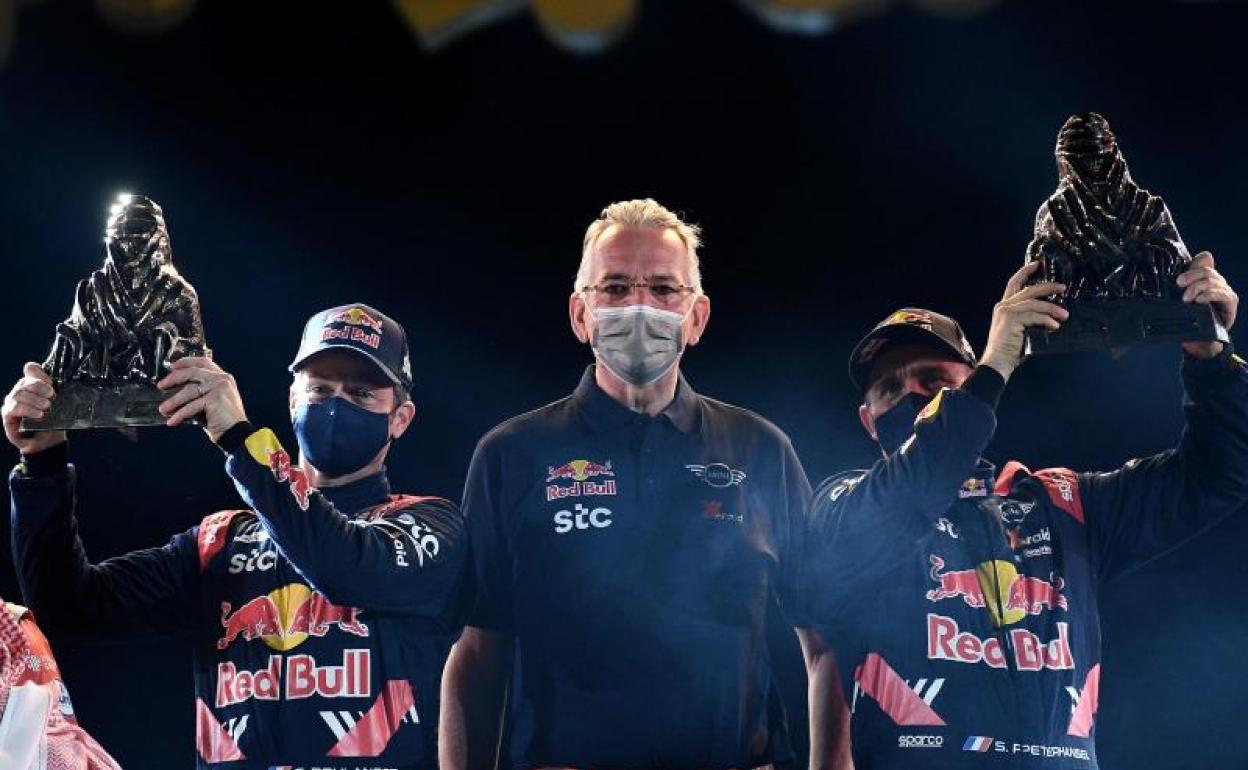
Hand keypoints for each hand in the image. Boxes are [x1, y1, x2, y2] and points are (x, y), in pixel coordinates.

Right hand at [2, 363, 66, 454]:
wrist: (48, 440)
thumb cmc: (52, 419)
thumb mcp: (58, 402)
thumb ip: (54, 388)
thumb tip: (49, 377)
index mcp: (33, 384)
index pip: (32, 370)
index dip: (40, 374)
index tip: (51, 383)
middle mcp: (20, 390)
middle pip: (25, 382)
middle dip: (40, 388)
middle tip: (52, 397)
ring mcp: (12, 401)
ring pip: (19, 394)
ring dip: (34, 400)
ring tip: (46, 407)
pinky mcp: (7, 414)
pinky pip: (15, 408)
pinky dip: (28, 410)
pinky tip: (39, 415)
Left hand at [156, 356, 247, 442]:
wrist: (237, 434)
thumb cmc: (223, 421)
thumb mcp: (208, 404)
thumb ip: (195, 397)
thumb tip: (172, 399)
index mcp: (223, 378)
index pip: (203, 362)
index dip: (186, 362)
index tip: (172, 366)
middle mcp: (222, 379)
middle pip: (192, 372)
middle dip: (173, 378)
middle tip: (161, 386)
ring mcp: (219, 387)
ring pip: (189, 391)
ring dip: (173, 401)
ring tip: (163, 409)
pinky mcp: (215, 399)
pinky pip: (191, 406)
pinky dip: (180, 414)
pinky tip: (172, 421)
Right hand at [980, 261, 1068, 380]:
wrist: (997, 363)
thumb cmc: (1010, 350)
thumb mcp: (1021, 329)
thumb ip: (1030, 319)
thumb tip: (1052, 315)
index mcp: (1004, 307)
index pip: (1014, 283)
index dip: (1025, 272)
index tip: (1037, 264)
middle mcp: (1003, 306)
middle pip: (1028, 289)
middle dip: (1047, 287)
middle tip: (1063, 287)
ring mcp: (1006, 312)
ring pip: (1034, 303)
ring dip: (1052, 308)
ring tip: (1064, 314)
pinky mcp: (1011, 320)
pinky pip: (1034, 316)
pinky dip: (1047, 320)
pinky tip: (1055, 326)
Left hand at [1177, 251, 1236, 358]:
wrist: (1201, 338)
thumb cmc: (1191, 317)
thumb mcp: (1182, 300)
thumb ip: (1182, 285)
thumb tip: (1177, 274)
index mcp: (1205, 278)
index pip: (1202, 263)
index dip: (1192, 268)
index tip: (1178, 280)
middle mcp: (1217, 282)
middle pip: (1207, 271)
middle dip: (1191, 277)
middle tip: (1179, 286)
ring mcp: (1225, 291)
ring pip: (1213, 281)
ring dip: (1197, 288)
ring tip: (1186, 299)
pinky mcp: (1230, 301)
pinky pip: (1222, 293)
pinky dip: (1209, 295)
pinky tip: (1200, 300)